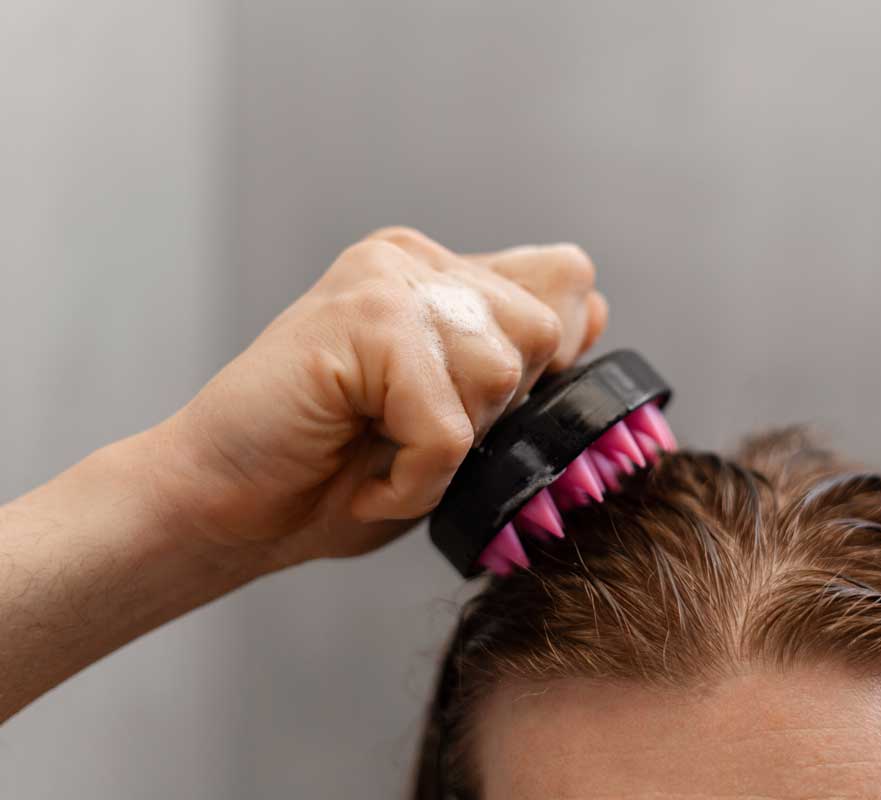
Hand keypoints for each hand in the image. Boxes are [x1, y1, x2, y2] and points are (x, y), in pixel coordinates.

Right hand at [155, 228, 607, 570]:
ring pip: (499, 375)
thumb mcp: (453, 420)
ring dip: (449, 451)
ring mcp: (384, 281)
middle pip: (541, 330)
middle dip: (493, 412)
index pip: (559, 279)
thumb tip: (593, 306)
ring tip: (379, 453)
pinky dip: (416, 480)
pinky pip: (448, 426)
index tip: (473, 411)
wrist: (222, 509)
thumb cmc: (333, 475)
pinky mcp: (364, 320)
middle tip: (408, 435)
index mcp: (439, 273)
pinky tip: (363, 477)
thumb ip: (517, 361)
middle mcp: (413, 261)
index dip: (546, 358)